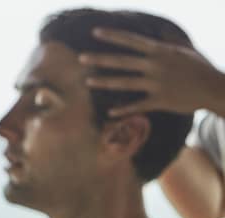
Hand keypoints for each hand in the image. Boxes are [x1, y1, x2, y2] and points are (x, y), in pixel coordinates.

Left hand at [78, 28, 224, 116]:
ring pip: (125, 83)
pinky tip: (109, 112)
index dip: (113, 36)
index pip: (132, 41)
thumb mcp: (185, 51)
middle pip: (122, 61)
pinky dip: (123, 110)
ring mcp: (157, 84)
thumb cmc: (200, 68)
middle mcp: (156, 66)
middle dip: (100, 59)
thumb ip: (168, 43)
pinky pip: (138, 105)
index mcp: (161, 52)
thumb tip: (158, 35)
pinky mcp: (160, 101)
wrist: (215, 88)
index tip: (95, 32)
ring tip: (87, 81)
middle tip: (80, 58)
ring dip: (105, 82)